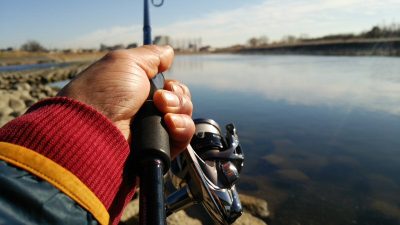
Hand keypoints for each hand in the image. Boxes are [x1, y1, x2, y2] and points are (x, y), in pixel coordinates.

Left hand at [57, 45, 194, 157]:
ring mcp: (152, 133)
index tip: (167, 84)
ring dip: (180, 109)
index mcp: (138, 92)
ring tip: (164, 113)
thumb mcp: (126, 62)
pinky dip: (182, 128)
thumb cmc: (105, 92)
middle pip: (181, 102)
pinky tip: (169, 124)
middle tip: (160, 99)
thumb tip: (168, 52)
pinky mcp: (158, 151)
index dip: (174, 86)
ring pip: (185, 119)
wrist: (93, 130)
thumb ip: (151, 56)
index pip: (170, 90)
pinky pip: (183, 138)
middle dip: (178, 97)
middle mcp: (145, 112)